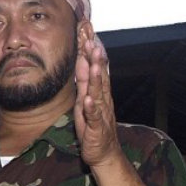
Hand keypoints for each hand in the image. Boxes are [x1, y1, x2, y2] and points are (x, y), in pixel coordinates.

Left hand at [74, 26, 120, 166]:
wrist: (104, 152)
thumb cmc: (93, 126)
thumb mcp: (86, 100)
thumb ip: (85, 82)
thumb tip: (82, 62)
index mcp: (97, 92)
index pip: (95, 67)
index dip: (91, 51)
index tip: (87, 33)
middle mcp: (101, 99)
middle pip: (100, 76)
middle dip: (96, 58)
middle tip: (92, 40)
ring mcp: (100, 113)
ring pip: (99, 93)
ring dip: (97, 78)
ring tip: (95, 64)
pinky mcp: (96, 128)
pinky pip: (94, 117)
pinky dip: (91, 108)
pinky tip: (88, 100)